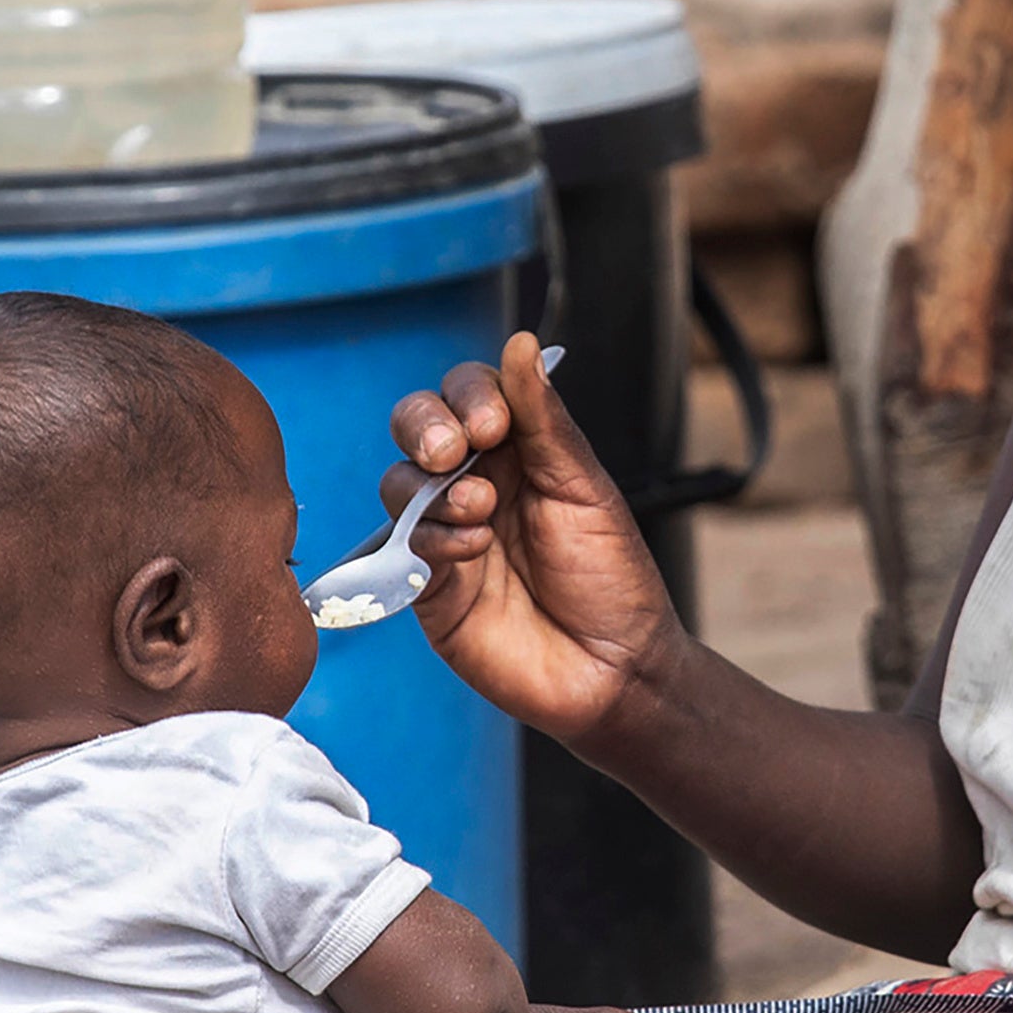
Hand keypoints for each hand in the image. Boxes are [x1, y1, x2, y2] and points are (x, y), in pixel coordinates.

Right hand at [389, 337, 681, 751]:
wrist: (614, 669)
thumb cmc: (611, 578)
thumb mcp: (584, 488)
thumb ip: (544, 420)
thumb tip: (519, 343)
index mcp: (519, 452)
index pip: (469, 393)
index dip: (469, 396)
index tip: (495, 423)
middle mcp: (475, 483)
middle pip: (417, 426)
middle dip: (424, 425)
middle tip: (453, 450)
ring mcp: (446, 533)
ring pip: (398, 482)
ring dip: (432, 488)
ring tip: (480, 513)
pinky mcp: (426, 585)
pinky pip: (401, 544)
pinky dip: (431, 538)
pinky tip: (471, 553)